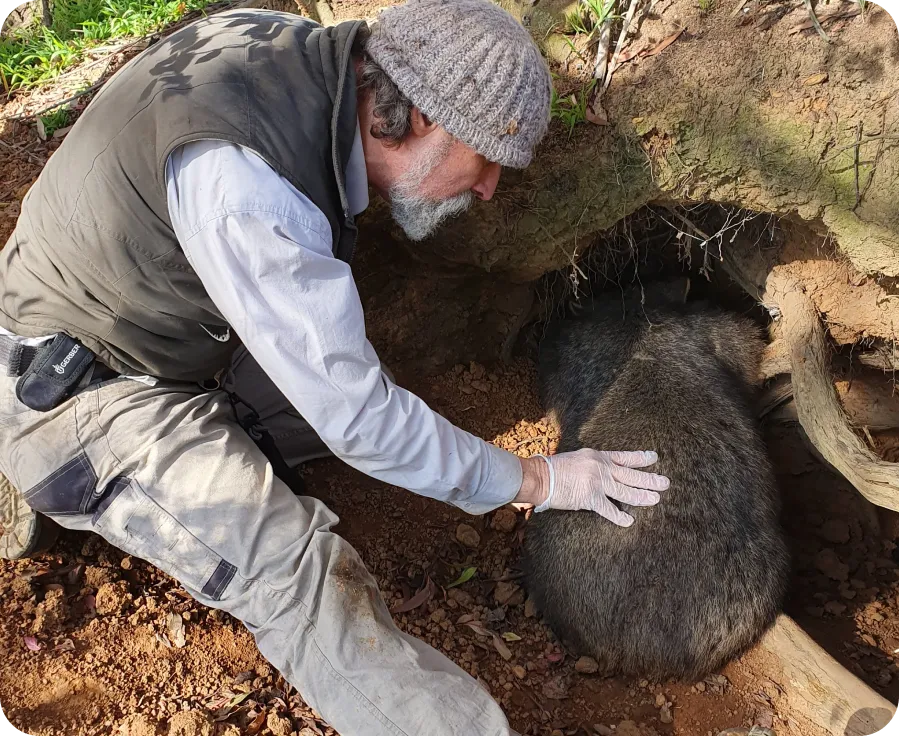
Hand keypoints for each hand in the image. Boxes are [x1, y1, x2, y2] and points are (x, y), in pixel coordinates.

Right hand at [515, 449, 668, 526]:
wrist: (541, 476)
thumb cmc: (554, 468)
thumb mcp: (577, 458)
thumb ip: (593, 464)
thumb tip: (604, 472)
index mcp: (598, 456)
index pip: (624, 457)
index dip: (641, 458)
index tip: (654, 458)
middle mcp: (601, 467)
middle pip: (630, 475)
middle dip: (649, 479)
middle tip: (665, 483)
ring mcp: (597, 482)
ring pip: (625, 491)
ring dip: (642, 496)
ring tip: (655, 500)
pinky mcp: (590, 498)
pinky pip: (609, 509)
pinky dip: (620, 517)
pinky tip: (629, 521)